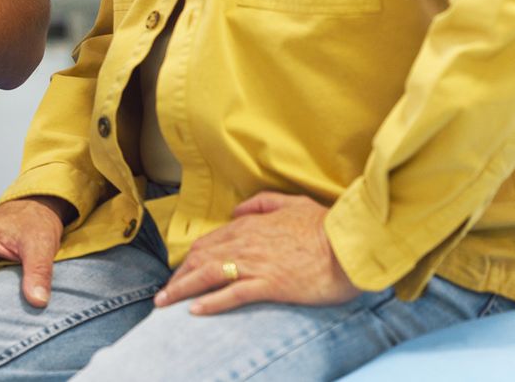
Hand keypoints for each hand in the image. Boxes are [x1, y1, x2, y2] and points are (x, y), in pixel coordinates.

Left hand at [155, 192, 359, 314]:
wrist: (350, 243)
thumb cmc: (326, 225)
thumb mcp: (292, 203)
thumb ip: (261, 204)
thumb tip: (236, 212)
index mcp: (251, 225)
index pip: (210, 242)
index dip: (190, 258)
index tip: (181, 271)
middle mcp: (246, 243)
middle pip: (201, 259)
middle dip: (178, 277)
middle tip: (164, 293)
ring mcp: (256, 264)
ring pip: (208, 275)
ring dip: (182, 289)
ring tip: (165, 303)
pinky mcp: (269, 284)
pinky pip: (233, 294)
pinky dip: (211, 302)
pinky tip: (195, 311)